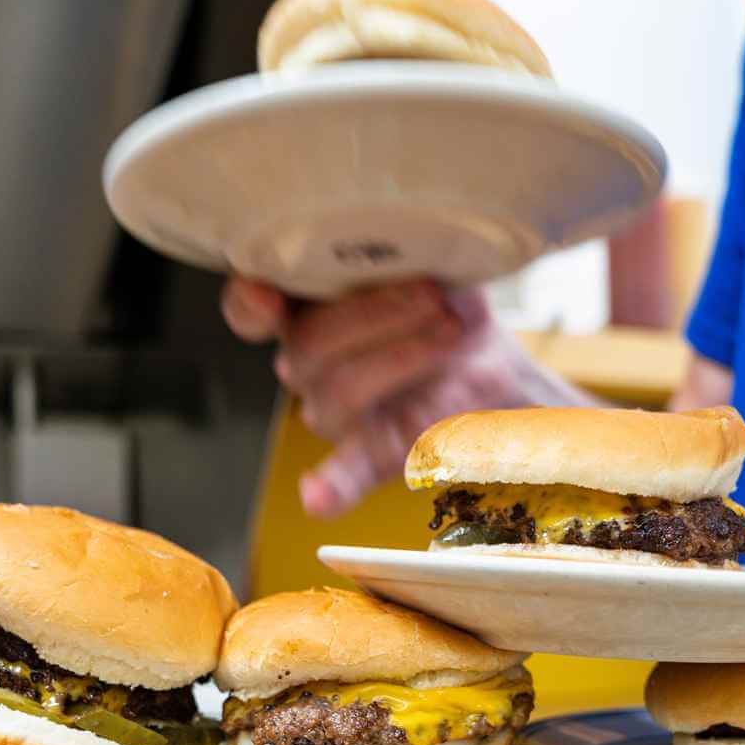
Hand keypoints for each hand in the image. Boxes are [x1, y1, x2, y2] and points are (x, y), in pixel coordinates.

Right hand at [222, 276, 593, 517]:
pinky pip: (343, 474)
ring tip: (450, 333)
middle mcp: (307, 362)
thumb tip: (399, 246)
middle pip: (308, 345)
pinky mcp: (374, 452)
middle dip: (375, 315)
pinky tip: (317, 498)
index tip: (269, 295)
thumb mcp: (425, 261)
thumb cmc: (449, 301)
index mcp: (304, 310)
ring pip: (336, 391)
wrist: (498, 357)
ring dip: (399, 358)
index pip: (246, 311)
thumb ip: (392, 256)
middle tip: (433, 297)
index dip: (249, 303)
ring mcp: (335, 411)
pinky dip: (331, 487)